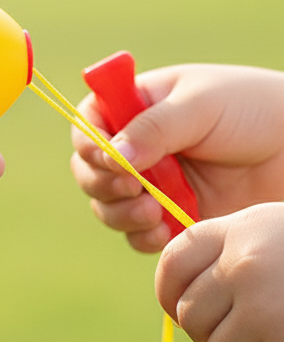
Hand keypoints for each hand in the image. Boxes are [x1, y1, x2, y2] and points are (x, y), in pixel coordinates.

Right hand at [70, 64, 283, 251]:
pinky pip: (138, 234)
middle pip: (88, 170)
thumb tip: (113, 155)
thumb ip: (154, 127)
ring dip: (118, 213)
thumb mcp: (201, 105)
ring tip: (150, 213)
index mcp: (134, 108)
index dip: (88, 143)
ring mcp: (151, 184)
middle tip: (131, 188)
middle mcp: (135, 147)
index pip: (88, 124)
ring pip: (107, 206)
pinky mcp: (171, 216)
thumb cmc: (252, 109)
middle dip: (101, 184)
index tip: (108, 158)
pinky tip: (163, 230)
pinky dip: (141, 236)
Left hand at [156, 203, 283, 341]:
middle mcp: (244, 266)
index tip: (185, 310)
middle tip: (250, 334)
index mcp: (237, 230)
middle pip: (191, 319)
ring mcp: (267, 309)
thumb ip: (230, 255)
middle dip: (214, 334)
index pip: (173, 267)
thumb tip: (179, 310)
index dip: (171, 296)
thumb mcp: (273, 231)